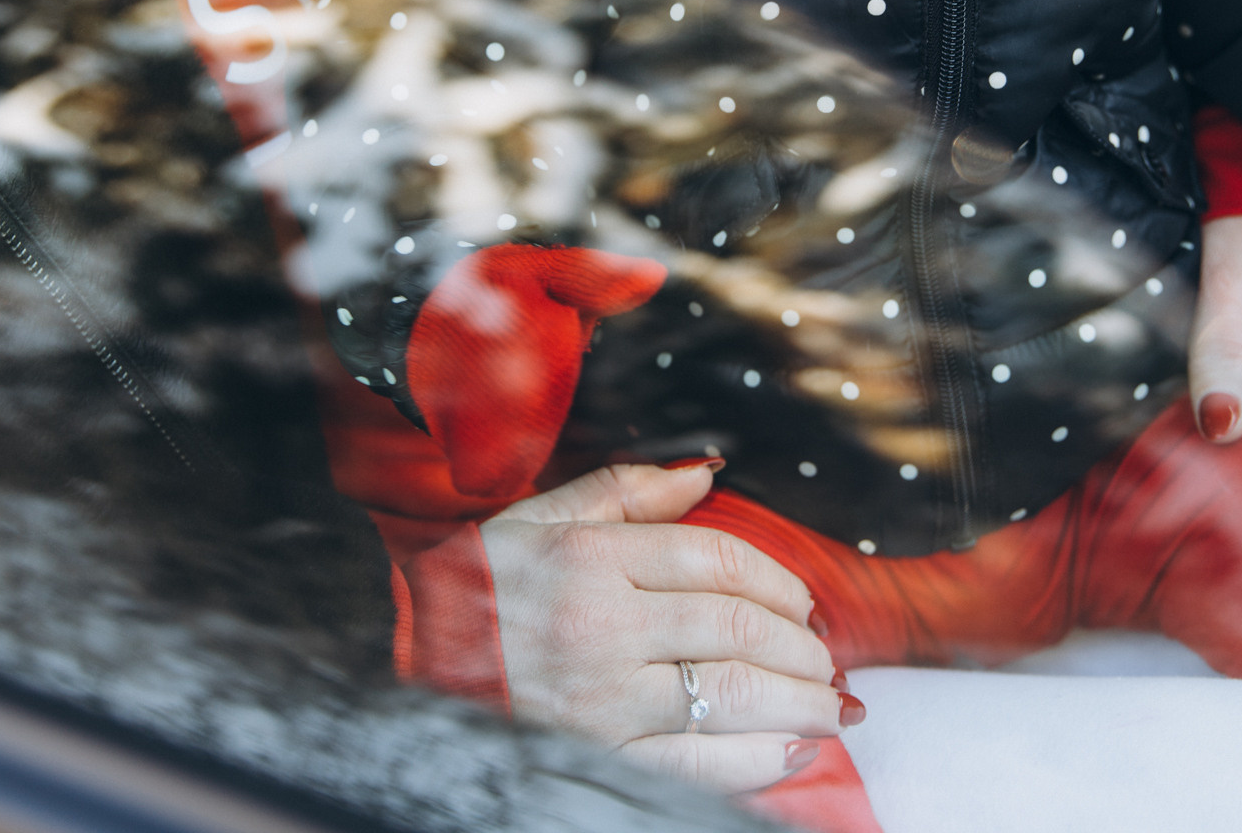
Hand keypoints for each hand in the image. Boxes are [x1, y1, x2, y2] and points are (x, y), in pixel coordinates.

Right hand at [481, 462, 847, 793]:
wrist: (412, 659)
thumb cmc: (483, 584)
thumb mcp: (544, 517)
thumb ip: (628, 492)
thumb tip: (706, 474)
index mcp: (593, 560)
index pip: (716, 561)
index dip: (775, 581)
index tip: (799, 600)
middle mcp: (602, 628)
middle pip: (737, 629)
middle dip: (799, 645)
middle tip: (823, 655)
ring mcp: (602, 701)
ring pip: (731, 697)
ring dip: (799, 702)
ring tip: (830, 705)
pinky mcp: (599, 757)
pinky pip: (697, 766)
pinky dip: (757, 762)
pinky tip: (791, 750)